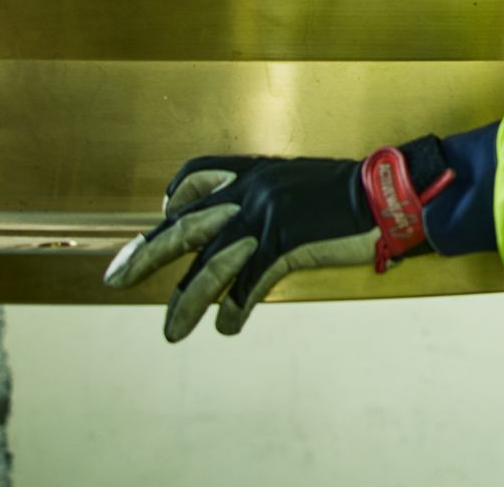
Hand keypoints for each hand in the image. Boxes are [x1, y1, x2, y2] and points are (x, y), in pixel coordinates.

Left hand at [103, 139, 453, 341]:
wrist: (387, 192)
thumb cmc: (353, 190)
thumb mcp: (301, 183)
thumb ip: (271, 198)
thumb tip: (256, 221)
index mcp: (254, 173)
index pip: (195, 177)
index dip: (172, 201)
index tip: (161, 219)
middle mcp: (250, 192)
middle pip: (183, 226)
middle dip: (144, 254)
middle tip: (115, 278)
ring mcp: (264, 219)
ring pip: (209, 267)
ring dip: (185, 303)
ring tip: (171, 331)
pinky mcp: (283, 246)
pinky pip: (247, 286)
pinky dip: (234, 310)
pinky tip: (227, 327)